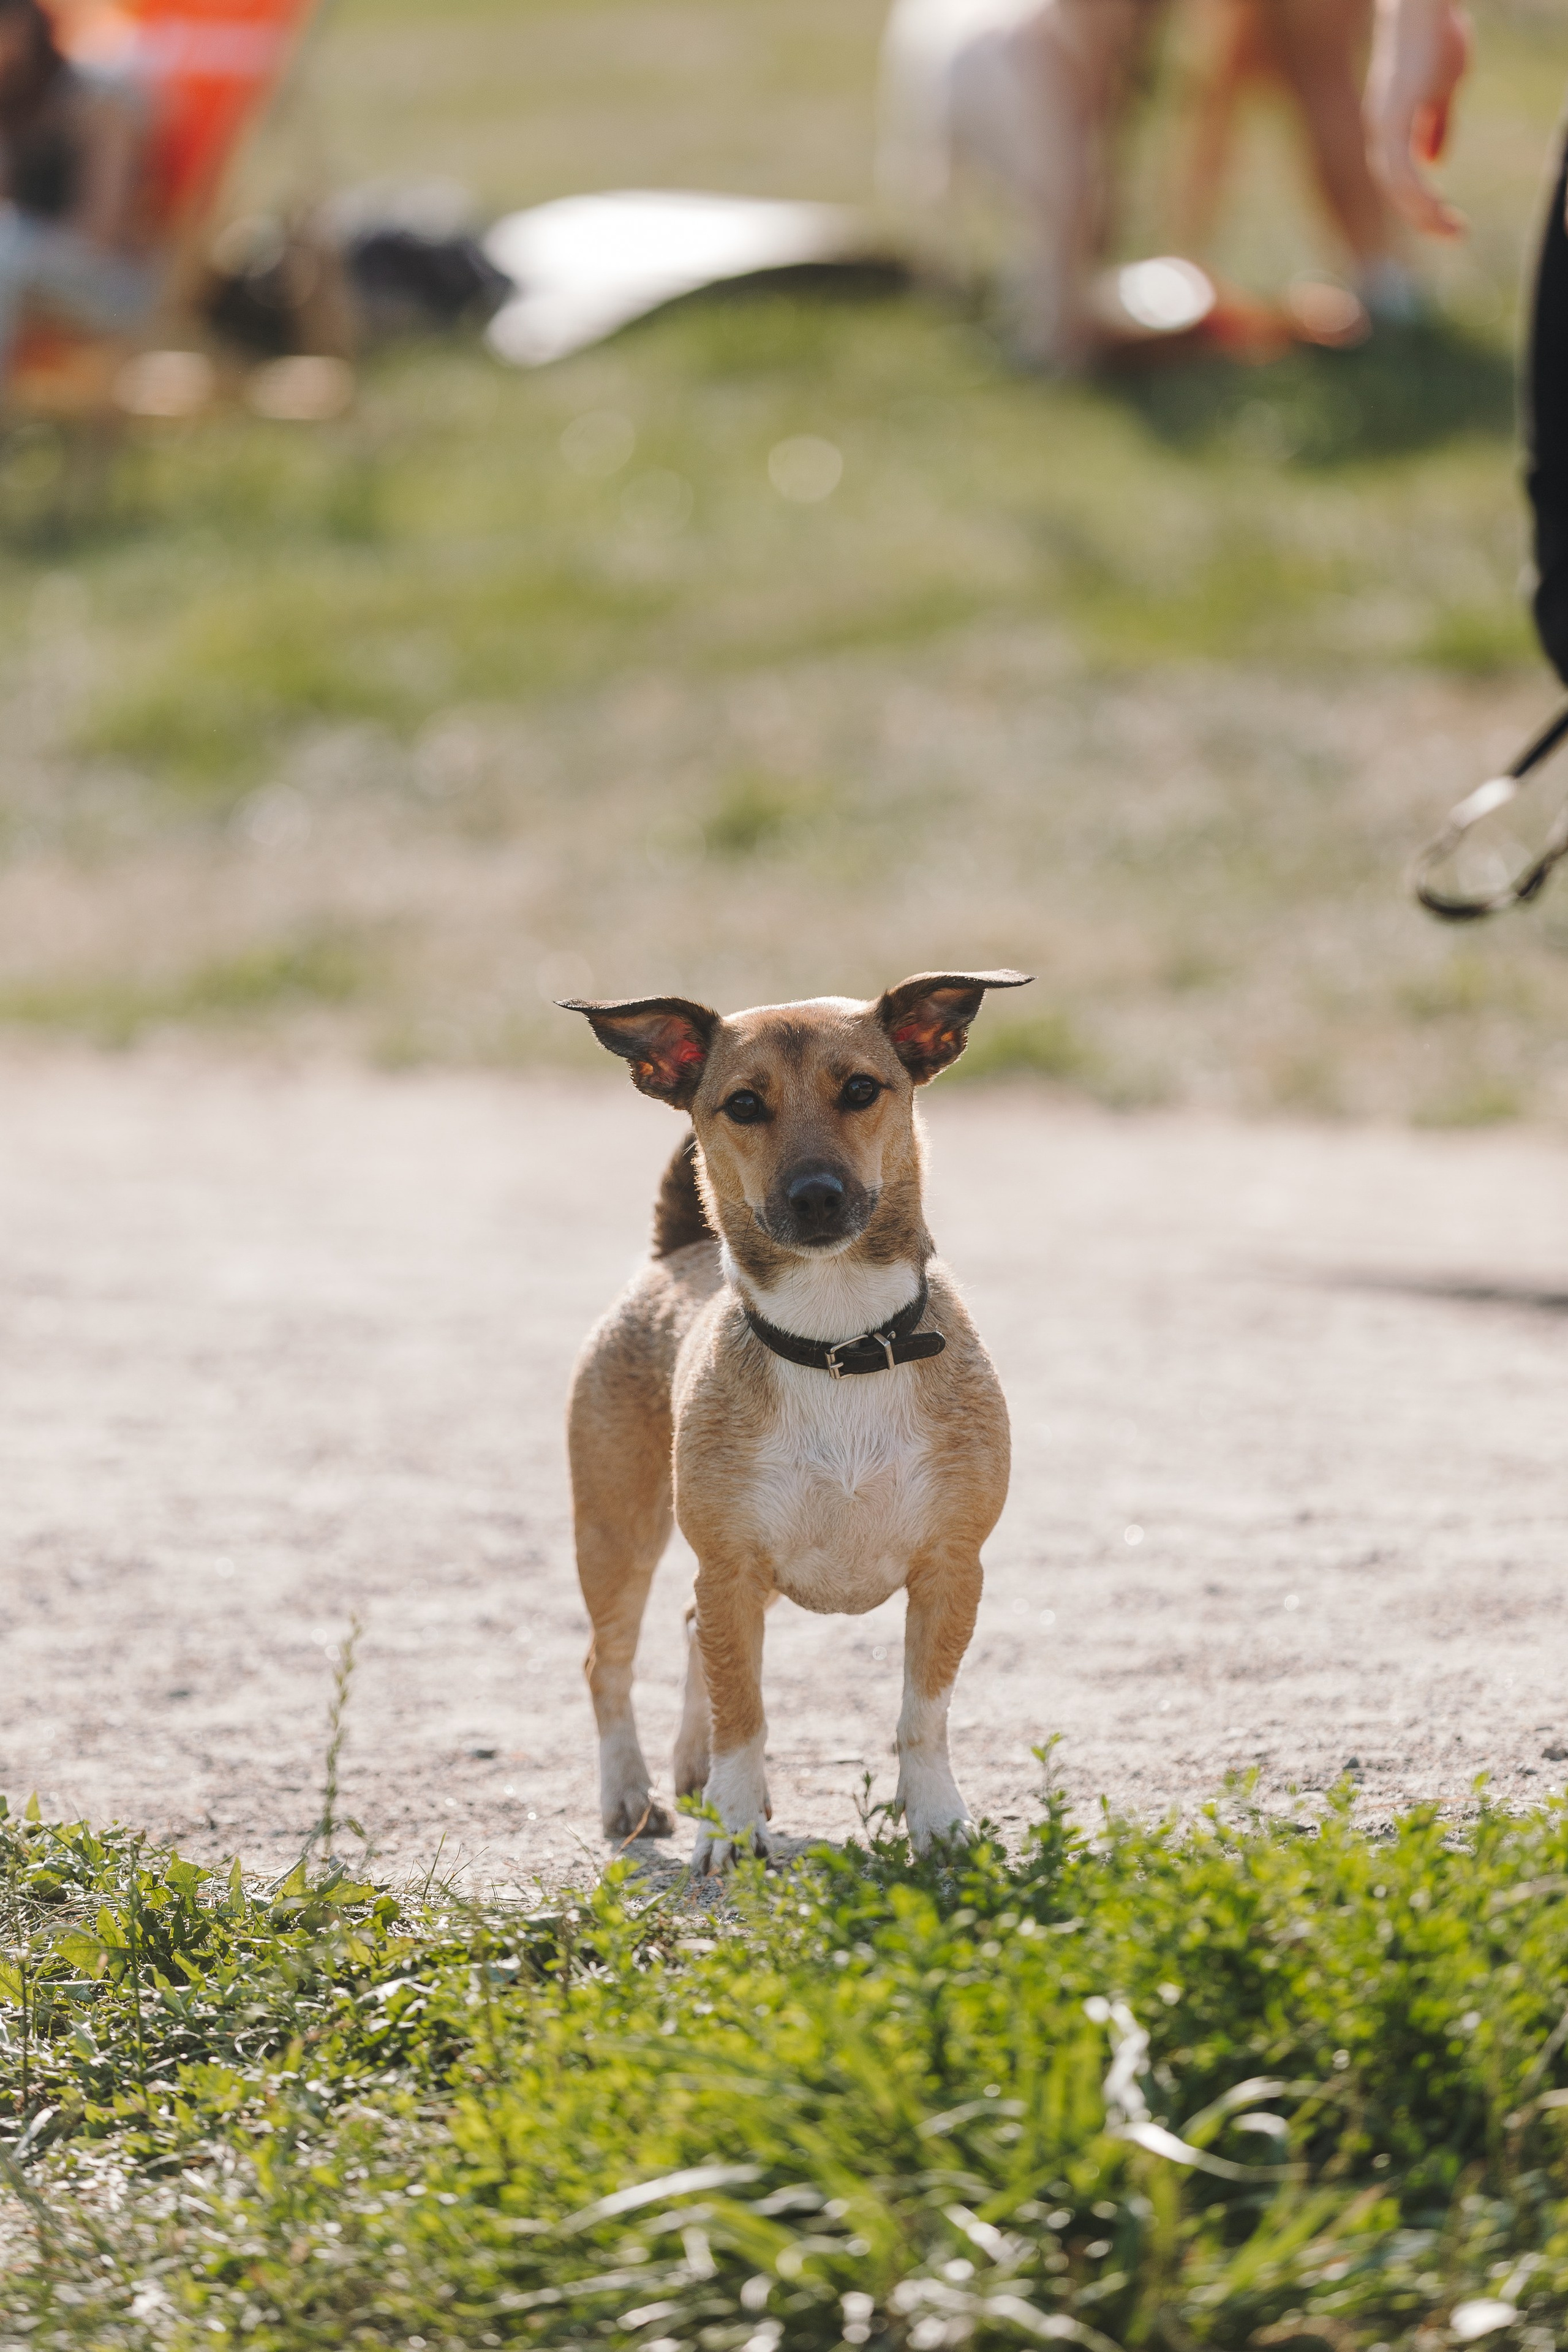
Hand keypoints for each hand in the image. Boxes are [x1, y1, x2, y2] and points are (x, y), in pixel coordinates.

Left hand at [1365, 0, 1471, 238]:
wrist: (1424, 7)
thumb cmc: (1435, 38)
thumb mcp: (1442, 89)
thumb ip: (1435, 125)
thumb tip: (1434, 160)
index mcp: (1388, 125)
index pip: (1397, 177)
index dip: (1417, 202)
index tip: (1443, 220)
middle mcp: (1379, 129)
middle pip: (1393, 188)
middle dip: (1421, 216)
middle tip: (1451, 233)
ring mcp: (1383, 124)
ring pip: (1395, 186)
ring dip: (1422, 213)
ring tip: (1450, 229)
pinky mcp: (1393, 118)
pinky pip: (1402, 171)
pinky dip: (1419, 195)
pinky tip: (1436, 209)